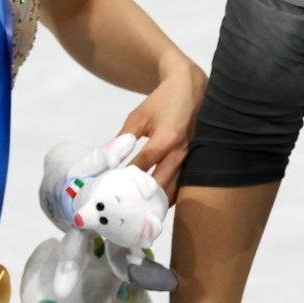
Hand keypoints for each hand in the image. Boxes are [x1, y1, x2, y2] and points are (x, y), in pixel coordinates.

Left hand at [121, 55, 206, 198]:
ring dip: (156, 202)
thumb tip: (108, 159)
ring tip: (138, 214)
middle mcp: (181, 152)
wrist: (191, 88)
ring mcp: (191, 159)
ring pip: (174, 189)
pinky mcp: (195, 162)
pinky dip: (169, 196)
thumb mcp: (139, 115)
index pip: (143, 165)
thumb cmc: (163, 101)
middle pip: (160, 183)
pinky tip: (155, 205)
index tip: (110, 189)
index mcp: (166, 137)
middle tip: (123, 209)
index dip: (126, 178)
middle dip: (141, 197)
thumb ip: (124, 137)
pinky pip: (181, 185)